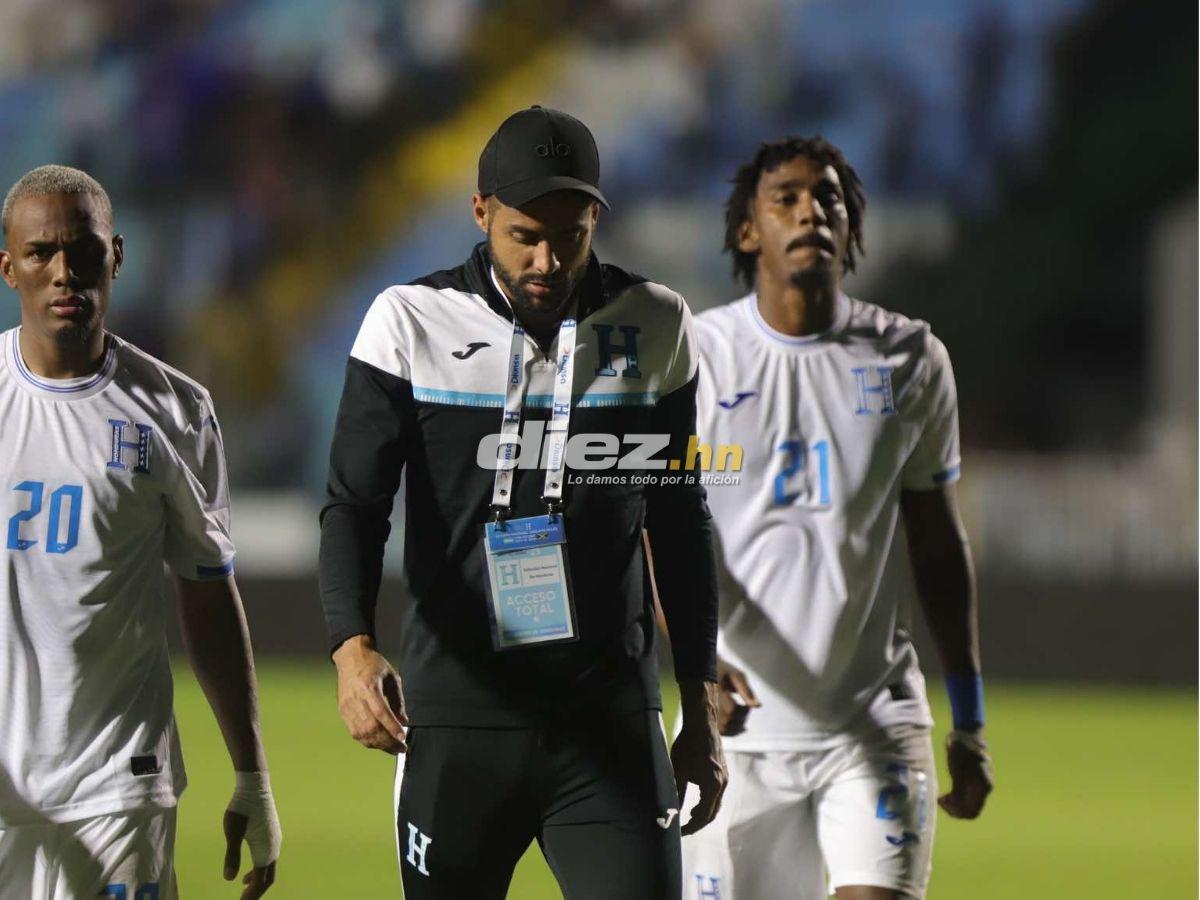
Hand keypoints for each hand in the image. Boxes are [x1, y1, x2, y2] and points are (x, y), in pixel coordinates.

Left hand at [223, 771, 280, 898]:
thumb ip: (232, 855)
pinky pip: (268, 859)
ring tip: (244, 891)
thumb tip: (229, 879)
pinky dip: (259, 870)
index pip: (261, 880)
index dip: (252, 895)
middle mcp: (274, 846)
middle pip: (268, 877)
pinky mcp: (272, 835)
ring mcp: (274, 840)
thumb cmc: (241, 807)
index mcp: (265, 849)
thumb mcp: (232, 831)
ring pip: (269, 868)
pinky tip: (246, 873)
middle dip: (256, 892)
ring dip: (258, 881)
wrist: (255, 785)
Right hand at [332, 635, 407, 753]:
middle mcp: (356, 699)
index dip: (392, 727)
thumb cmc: (373, 665)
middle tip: (401, 748)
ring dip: (378, 744)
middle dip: (387, 741)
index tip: (403, 738)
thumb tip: (404, 721)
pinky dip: (367, 741)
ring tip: (392, 749)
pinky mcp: (342, 711)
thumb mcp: (391, 676)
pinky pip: (354, 732)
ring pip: (361, 733)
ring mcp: (347, 707)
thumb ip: (398, 700)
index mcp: (369, 687)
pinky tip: (378, 744)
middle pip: (371, 726)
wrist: (350, 658)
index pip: (381, 712)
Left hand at [671, 679, 727, 835]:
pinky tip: (697, 800)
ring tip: (689, 816)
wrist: (701, 724)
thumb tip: (673, 812)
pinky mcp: (723, 771)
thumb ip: (677, 794)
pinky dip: (707, 801)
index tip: (679, 832)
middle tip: (683, 828)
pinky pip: (717, 793)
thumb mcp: (679, 772)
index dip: (691, 827)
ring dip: (704, 812)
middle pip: (712, 813)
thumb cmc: (688, 746)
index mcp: (713, 787)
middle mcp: (723, 784)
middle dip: (698, 823)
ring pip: (716, 803)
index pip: (703, 816)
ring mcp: (725, 777)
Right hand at [715, 656, 760, 735]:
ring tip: (744, 720)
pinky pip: (719, 731)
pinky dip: (731, 732)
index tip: (747, 704)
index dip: (744, 710)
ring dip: (737, 728)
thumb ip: (747, 691)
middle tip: (746, 710)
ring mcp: (707, 711)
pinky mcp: (708, 717)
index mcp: (716, 691)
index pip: (732, 709)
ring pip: (723, 729)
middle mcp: (709, 703)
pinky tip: (741, 727)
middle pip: (728, 721)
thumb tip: (758, 706)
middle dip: (741, 719)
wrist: (704, 670)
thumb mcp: (737, 675)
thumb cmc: (724, 670)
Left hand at [938, 731, 992, 818]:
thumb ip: (959, 790)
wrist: (964, 736)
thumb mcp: (959, 771)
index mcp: (983, 787)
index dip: (959, 813)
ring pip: (966, 804)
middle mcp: (983, 789)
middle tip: (941, 802)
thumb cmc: (962, 752)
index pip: (973, 810)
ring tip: (941, 799)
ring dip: (954, 805)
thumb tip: (956, 806)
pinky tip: (944, 796)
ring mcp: (978, 785)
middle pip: (970, 809)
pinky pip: (964, 797)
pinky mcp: (970, 781)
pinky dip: (954, 799)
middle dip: (955, 810)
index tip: (945, 806)